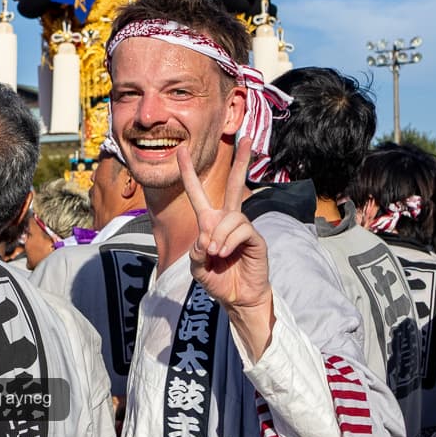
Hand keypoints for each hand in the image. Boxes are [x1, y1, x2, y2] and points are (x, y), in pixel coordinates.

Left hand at [178, 137, 273, 358]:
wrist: (238, 298)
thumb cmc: (218, 280)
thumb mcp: (196, 266)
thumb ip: (196, 250)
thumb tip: (207, 236)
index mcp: (209, 222)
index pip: (197, 192)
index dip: (187, 172)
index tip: (180, 150)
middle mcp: (227, 219)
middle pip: (234, 184)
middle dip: (241, 161)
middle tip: (247, 138)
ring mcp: (243, 227)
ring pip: (229, 217)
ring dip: (218, 236)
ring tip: (215, 254)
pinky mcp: (255, 238)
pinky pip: (240, 229)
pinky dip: (228, 242)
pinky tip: (224, 254)